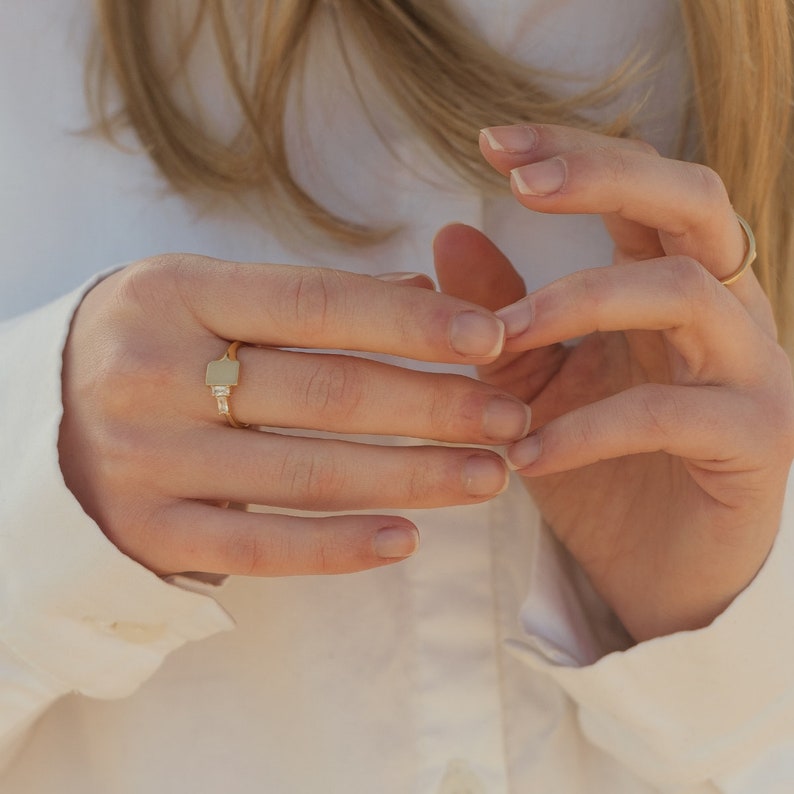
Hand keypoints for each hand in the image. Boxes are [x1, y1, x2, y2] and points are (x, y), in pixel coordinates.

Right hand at [59, 255, 531, 576]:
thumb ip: (307, 297)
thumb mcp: (204, 294)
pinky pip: (262, 547)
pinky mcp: (147, 532)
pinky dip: (341, 546)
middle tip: (510, 417)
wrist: (37, 419)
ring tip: (489, 475)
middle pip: (328, 392)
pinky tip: (409, 537)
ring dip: (413, 476)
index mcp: (175, 292)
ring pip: (308, 473)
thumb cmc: (150, 345)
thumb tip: (425, 288)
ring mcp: (145, 459)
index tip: (494, 335)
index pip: (319, 304)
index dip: (415, 320)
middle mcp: (152, 371)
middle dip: (435, 406)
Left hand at [434, 123, 793, 641]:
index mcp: (672, 284)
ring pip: (683, 293)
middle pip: (692, 201)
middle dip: (605, 177)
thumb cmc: (597, 468)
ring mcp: (751, 371)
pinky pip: (670, 413)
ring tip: (500, 341)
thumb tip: (447, 233)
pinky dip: (587, 427)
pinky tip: (525, 453)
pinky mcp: (753, 441)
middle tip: (520, 182)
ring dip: (578, 304)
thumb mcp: (534, 383)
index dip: (574, 153)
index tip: (490, 142)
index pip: (639, 187)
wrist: (655, 571)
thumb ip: (502, 314)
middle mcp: (725, 311)